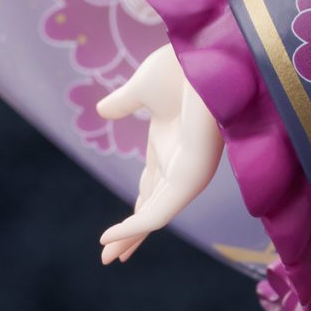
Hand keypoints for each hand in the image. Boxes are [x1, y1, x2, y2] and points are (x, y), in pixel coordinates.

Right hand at [96, 43, 222, 264]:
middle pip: (154, 205)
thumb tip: (103, 111)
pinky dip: (135, 226)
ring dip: (132, 236)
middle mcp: (181, 160)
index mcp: (170, 144)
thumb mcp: (142, 88)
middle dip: (133, 232)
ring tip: (108, 258)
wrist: (208, 52)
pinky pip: (161, 211)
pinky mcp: (193, 173)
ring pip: (159, 215)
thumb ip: (123, 103)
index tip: (114, 233)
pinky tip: (110, 238)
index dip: (133, 211)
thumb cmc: (183, 64)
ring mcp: (189, 168)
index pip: (150, 188)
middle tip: (112, 258)